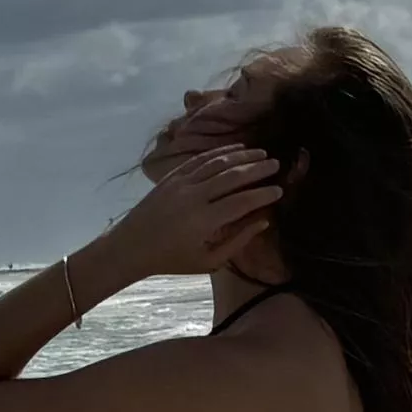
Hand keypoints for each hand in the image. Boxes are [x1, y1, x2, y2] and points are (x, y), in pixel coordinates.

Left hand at [106, 134, 284, 283]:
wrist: (132, 246)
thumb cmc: (172, 259)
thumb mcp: (208, 261)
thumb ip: (237, 241)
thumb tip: (263, 221)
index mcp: (204, 221)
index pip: (242, 202)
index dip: (263, 194)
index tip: (279, 190)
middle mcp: (194, 198)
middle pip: (232, 176)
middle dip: (257, 169)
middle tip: (276, 165)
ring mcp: (181, 184)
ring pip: (216, 163)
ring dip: (242, 156)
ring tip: (262, 154)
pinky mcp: (171, 177)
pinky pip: (199, 160)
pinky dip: (219, 153)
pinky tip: (235, 150)